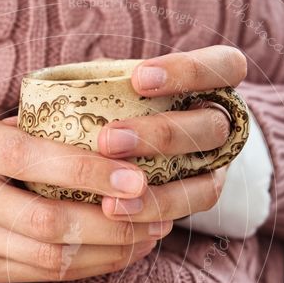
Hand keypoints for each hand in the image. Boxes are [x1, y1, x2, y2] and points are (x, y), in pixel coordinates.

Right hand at [0, 118, 172, 282]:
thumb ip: (40, 136)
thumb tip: (117, 141)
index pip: (36, 161)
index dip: (91, 173)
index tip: (138, 178)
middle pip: (49, 223)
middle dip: (113, 225)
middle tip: (157, 215)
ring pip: (50, 259)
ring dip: (109, 251)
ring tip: (148, 237)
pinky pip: (43, 277)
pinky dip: (88, 267)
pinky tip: (118, 254)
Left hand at [97, 45, 247, 222]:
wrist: (132, 146)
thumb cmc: (121, 101)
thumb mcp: (116, 82)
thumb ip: (103, 81)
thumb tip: (59, 89)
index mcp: (213, 85)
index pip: (225, 67)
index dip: (189, 71)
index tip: (138, 78)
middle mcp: (223, 126)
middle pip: (212, 127)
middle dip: (160, 135)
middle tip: (108, 141)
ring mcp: (219, 165)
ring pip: (207, 180)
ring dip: (158, 191)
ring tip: (109, 201)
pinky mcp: (204, 196)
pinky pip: (189, 210)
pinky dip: (153, 214)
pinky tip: (118, 215)